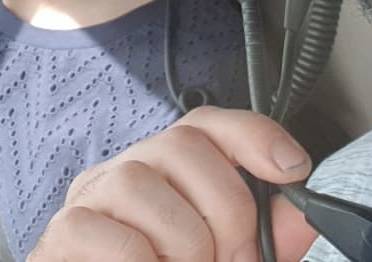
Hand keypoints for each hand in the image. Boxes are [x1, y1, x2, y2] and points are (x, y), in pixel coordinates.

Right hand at [28, 106, 316, 261]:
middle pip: (183, 145)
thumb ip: (264, 237)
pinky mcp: (65, 232)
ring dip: (184, 245)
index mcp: (167, 172)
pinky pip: (121, 240)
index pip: (206, 124)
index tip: (293, 167)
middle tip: (229, 260)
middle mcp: (128, 169)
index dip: (253, 135)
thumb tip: (306, 215)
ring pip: (142, 184)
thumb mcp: (223, 257)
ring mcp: (92, 196)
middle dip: (224, 210)